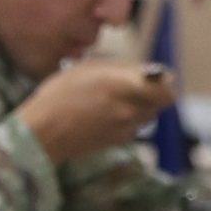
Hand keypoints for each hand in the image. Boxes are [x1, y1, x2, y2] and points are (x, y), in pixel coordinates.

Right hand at [15, 56, 178, 161]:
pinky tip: (104, 115)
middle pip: (160, 102)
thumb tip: (146, 72)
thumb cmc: (60, 95)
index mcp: (124, 85)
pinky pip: (133, 127)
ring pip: (147, 115)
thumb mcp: (88, 69)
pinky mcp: (119, 141)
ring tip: (113, 101)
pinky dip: (126, 120)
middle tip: (131, 87)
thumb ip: (122, 70)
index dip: (164, 82)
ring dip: (139, 107)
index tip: (154, 77)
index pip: (167, 88)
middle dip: (151, 93)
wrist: (43, 133)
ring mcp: (127, 128)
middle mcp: (131, 109)